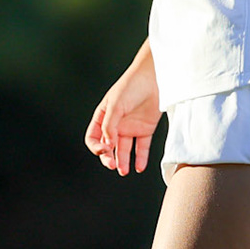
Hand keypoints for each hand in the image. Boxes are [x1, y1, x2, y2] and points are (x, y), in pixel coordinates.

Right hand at [83, 58, 160, 176]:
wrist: (155, 77)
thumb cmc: (132, 85)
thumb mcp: (116, 104)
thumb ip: (110, 125)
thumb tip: (108, 145)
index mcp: (103, 116)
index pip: (94, 137)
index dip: (96, 147)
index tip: (104, 150)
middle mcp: (115, 124)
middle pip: (108, 147)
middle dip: (108, 158)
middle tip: (113, 166)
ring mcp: (130, 127)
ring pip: (124, 150)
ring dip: (123, 162)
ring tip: (124, 171)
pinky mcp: (145, 129)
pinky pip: (142, 148)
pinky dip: (141, 158)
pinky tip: (140, 167)